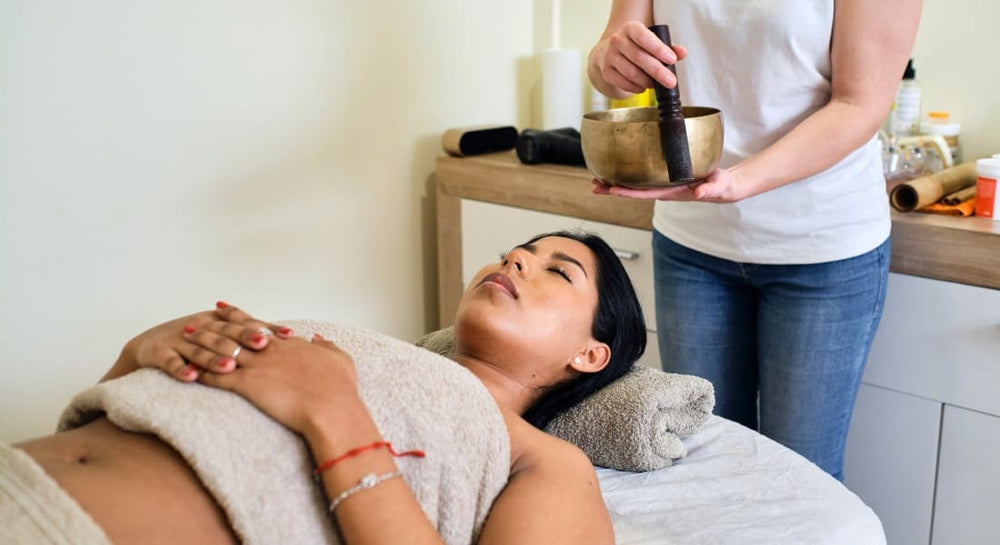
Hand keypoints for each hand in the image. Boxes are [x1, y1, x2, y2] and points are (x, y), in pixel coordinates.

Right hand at [110, 302, 291, 382]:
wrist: (147, 347)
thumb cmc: (196, 343)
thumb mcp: (222, 335)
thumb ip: (251, 336)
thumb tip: (291, 339)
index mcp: (218, 322)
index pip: (246, 324)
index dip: (266, 328)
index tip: (288, 335)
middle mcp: (200, 327)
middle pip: (226, 333)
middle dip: (245, 338)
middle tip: (263, 345)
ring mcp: (178, 340)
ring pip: (200, 348)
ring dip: (214, 357)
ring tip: (230, 366)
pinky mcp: (158, 353)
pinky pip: (170, 362)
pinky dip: (181, 369)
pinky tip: (192, 377)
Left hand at [189, 326, 361, 434]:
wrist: (332, 408)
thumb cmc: (340, 388)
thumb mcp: (340, 360)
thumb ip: (327, 346)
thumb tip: (318, 338)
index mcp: (289, 345)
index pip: (257, 326)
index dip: (238, 316)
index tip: (223, 308)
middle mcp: (269, 351)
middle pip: (233, 334)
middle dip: (211, 326)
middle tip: (194, 321)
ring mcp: (258, 367)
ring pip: (222, 351)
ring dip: (201, 346)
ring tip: (184, 341)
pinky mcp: (248, 386)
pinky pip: (219, 378)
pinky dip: (202, 373)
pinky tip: (188, 370)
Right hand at [591, 21, 687, 96]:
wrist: (607, 53)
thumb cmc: (635, 47)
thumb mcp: (650, 42)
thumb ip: (668, 47)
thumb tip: (682, 53)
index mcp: (630, 28)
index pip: (643, 37)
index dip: (658, 49)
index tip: (672, 60)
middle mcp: (617, 40)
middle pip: (639, 57)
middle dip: (657, 71)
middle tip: (670, 81)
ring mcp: (609, 56)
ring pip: (631, 72)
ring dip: (646, 81)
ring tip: (655, 84)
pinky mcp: (606, 71)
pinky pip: (623, 82)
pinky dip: (635, 87)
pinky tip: (643, 87)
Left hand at [591, 168, 746, 202]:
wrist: (723, 186)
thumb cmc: (720, 186)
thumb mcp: (718, 186)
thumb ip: (709, 189)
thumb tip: (699, 193)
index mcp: (672, 193)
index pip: (645, 194)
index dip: (628, 192)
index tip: (612, 189)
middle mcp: (662, 190)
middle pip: (633, 192)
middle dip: (612, 189)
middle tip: (594, 185)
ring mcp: (661, 185)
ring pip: (633, 186)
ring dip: (614, 183)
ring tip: (596, 180)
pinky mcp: (663, 178)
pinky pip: (641, 178)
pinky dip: (626, 175)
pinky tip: (615, 169)